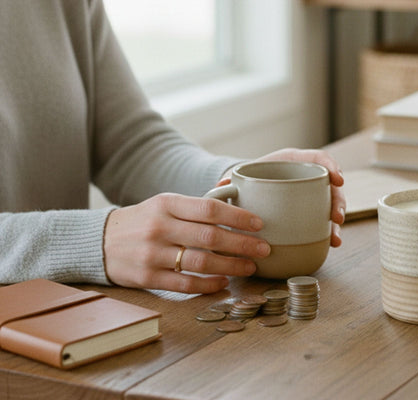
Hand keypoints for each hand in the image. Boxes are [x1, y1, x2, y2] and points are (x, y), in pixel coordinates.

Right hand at [103, 193, 269, 293]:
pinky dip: (209, 285)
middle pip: (210, 237)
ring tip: (250, 266)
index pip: (209, 208)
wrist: (101, 242)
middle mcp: (160, 227)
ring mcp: (153, 254)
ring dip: (231, 266)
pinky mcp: (147, 278)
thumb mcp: (165, 203)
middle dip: (243, 244)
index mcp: (167, 204)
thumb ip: (198, 201)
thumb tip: (231, 185)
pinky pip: (185, 284)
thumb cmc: (143, 221)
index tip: (259, 223)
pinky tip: (224, 282)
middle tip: (264, 249)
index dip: (238, 217)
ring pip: (201, 262)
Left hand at [218, 148, 345, 246]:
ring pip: (331, 205)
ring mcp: (311, 196)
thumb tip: (219, 188)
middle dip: (338, 202)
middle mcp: (306, 177)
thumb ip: (232, 181)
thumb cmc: (246, 178)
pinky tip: (331, 244)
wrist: (247, 188)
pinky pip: (323, 220)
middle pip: (331, 187)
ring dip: (336, 222)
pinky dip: (329, 232)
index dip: (331, 166)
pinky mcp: (310, 212)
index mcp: (293, 161)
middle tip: (336, 218)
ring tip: (335, 239)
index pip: (318, 158)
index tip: (337, 179)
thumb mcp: (241, 175)